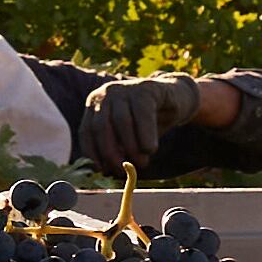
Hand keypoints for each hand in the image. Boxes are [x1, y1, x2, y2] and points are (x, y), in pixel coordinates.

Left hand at [84, 75, 221, 172]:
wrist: (175, 98)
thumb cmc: (147, 123)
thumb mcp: (128, 136)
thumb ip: (116, 149)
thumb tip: (106, 172)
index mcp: (96, 105)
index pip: (86, 132)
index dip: (92, 154)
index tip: (102, 171)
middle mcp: (106, 94)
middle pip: (100, 127)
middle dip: (110, 153)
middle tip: (124, 170)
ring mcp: (125, 89)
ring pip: (121, 122)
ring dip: (131, 147)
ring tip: (142, 163)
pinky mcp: (145, 89)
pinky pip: (143, 115)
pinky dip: (146, 136)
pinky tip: (151, 150)